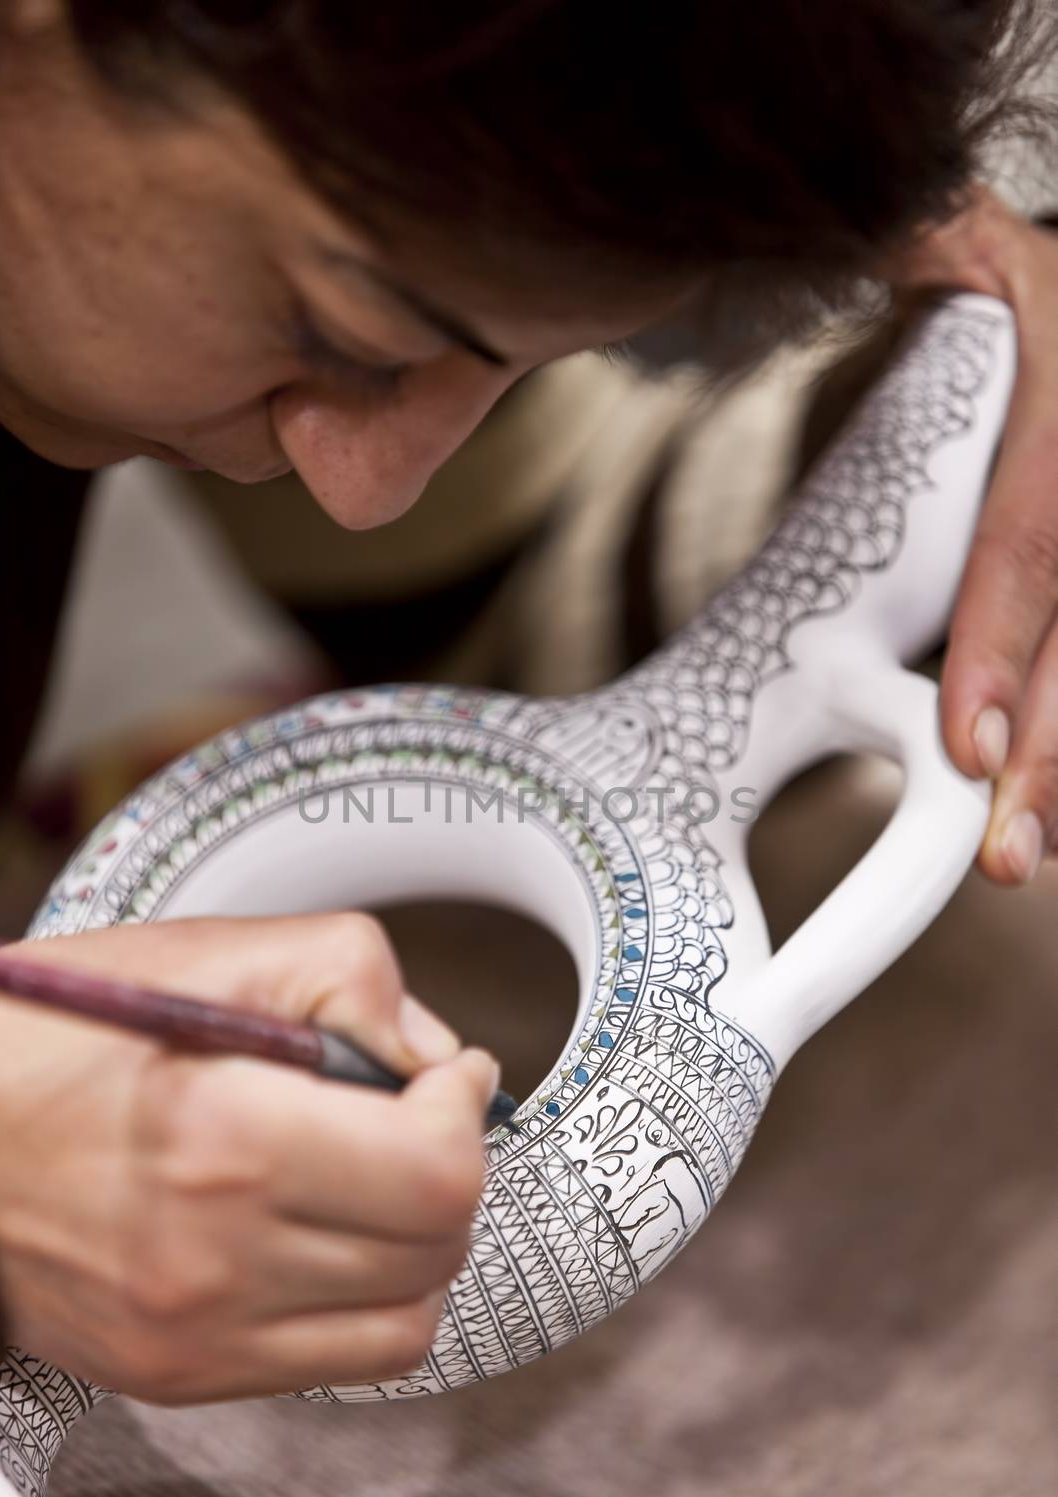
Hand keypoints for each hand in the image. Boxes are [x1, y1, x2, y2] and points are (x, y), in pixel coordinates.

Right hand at [0, 913, 498, 1402]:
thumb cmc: (52, 1037)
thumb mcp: (205, 955)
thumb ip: (348, 975)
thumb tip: (432, 1049)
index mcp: (225, 1136)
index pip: (437, 1172)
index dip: (465, 1107)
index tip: (447, 1073)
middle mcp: (215, 1255)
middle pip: (438, 1245)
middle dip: (453, 1162)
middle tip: (417, 1113)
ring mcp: (197, 1333)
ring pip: (409, 1318)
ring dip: (423, 1239)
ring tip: (379, 1176)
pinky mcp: (182, 1373)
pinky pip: (342, 1362)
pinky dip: (371, 1299)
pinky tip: (335, 1234)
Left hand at [881, 186, 1057, 885]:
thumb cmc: (1011, 272)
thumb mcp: (965, 234)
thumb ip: (925, 250)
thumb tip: (868, 243)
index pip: (1038, 536)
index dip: (1005, 643)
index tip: (972, 745)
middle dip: (1051, 748)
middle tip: (1003, 852)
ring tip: (1017, 849)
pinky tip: (1041, 800)